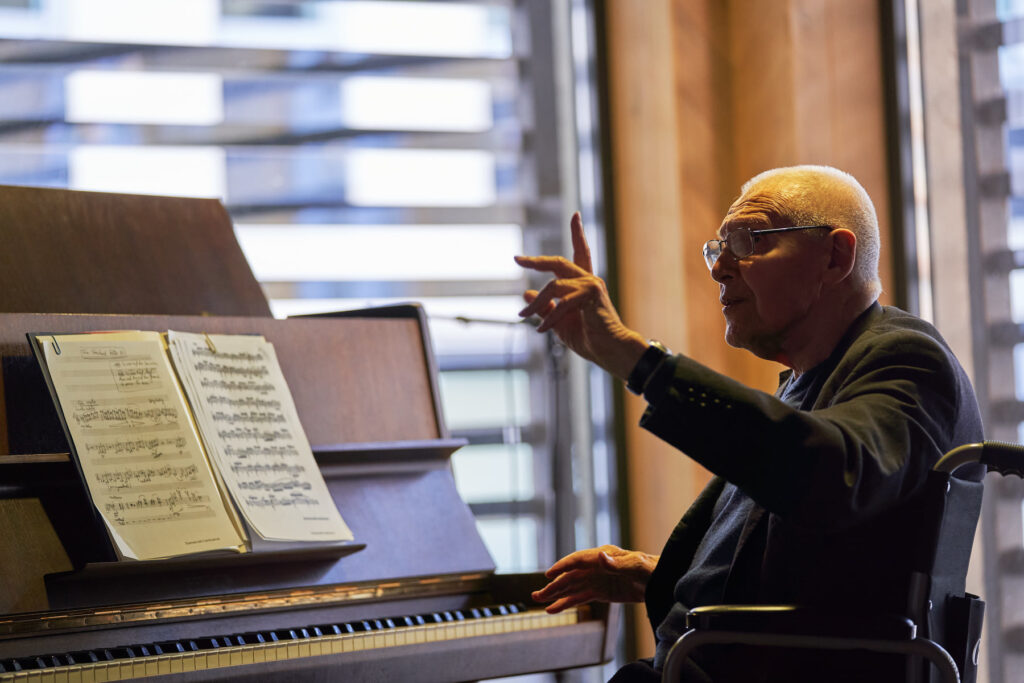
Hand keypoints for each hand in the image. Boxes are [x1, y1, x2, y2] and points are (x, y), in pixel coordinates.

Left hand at [515, 212, 646, 379]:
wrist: (611, 352)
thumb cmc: (590, 339)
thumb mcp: (559, 323)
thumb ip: (544, 307)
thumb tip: (525, 292)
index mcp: (584, 285)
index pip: (581, 253)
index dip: (578, 234)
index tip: (575, 215)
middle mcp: (589, 280)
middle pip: (559, 262)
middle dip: (537, 260)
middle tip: (518, 259)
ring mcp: (592, 286)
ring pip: (553, 286)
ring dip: (536, 303)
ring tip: (523, 317)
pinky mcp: (592, 295)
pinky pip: (561, 303)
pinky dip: (549, 318)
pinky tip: (542, 330)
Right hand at [531, 544, 658, 613]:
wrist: (662, 580)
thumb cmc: (652, 569)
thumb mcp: (637, 565)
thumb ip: (618, 563)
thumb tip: (601, 556)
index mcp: (603, 556)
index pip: (577, 561)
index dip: (562, 567)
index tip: (548, 575)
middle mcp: (596, 566)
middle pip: (570, 576)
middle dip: (553, 585)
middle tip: (536, 595)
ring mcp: (597, 580)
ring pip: (571, 588)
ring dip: (555, 594)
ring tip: (538, 601)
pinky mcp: (601, 592)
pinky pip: (580, 597)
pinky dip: (566, 603)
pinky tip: (554, 608)